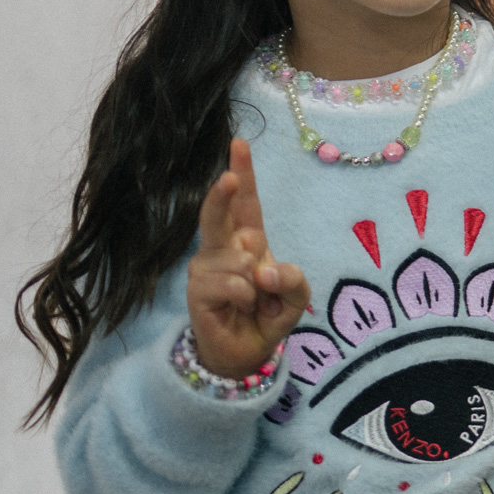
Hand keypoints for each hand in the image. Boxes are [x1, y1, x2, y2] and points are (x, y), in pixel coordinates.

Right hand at [187, 139, 310, 375]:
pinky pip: (233, 287)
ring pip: (239, 262)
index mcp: (248, 239)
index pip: (246, 203)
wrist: (246, 351)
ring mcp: (207, 268)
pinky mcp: (197, 291)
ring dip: (256, 284)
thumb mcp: (296, 297)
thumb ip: (293, 280)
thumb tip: (264, 270)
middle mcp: (223, 248)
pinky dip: (246, 299)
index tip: (238, 143)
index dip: (243, 172)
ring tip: (253, 300)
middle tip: (229, 179)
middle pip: (220, 215)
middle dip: (222, 195)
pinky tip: (241, 308)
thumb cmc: (269, 314)